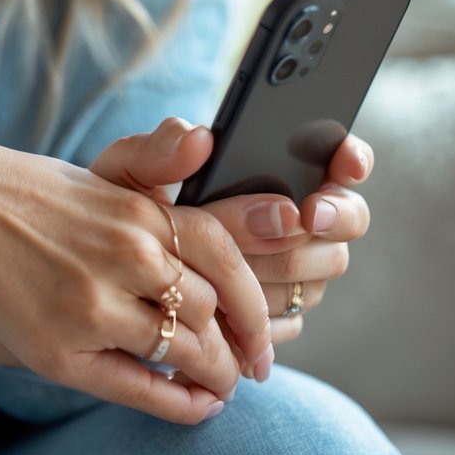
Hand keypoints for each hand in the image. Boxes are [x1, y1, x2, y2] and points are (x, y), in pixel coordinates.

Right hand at [0, 138, 271, 425]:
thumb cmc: (26, 192)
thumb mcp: (100, 172)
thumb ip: (158, 168)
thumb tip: (207, 139)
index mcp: (140, 212)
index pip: (227, 258)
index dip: (254, 300)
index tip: (263, 327)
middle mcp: (126, 255)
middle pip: (211, 311)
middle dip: (239, 344)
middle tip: (252, 365)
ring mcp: (92, 305)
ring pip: (183, 350)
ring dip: (214, 375)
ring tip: (222, 384)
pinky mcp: (57, 347)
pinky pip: (138, 387)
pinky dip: (179, 403)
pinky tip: (198, 407)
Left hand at [91, 119, 371, 348]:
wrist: (104, 275)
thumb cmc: (119, 213)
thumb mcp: (124, 176)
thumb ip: (154, 152)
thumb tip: (198, 137)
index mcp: (270, 172)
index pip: (336, 158)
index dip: (351, 159)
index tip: (344, 163)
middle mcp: (295, 221)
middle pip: (345, 219)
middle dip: (331, 216)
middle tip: (307, 214)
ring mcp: (293, 271)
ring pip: (322, 269)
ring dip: (291, 265)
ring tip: (247, 262)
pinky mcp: (276, 316)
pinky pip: (291, 317)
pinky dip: (265, 313)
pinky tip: (232, 309)